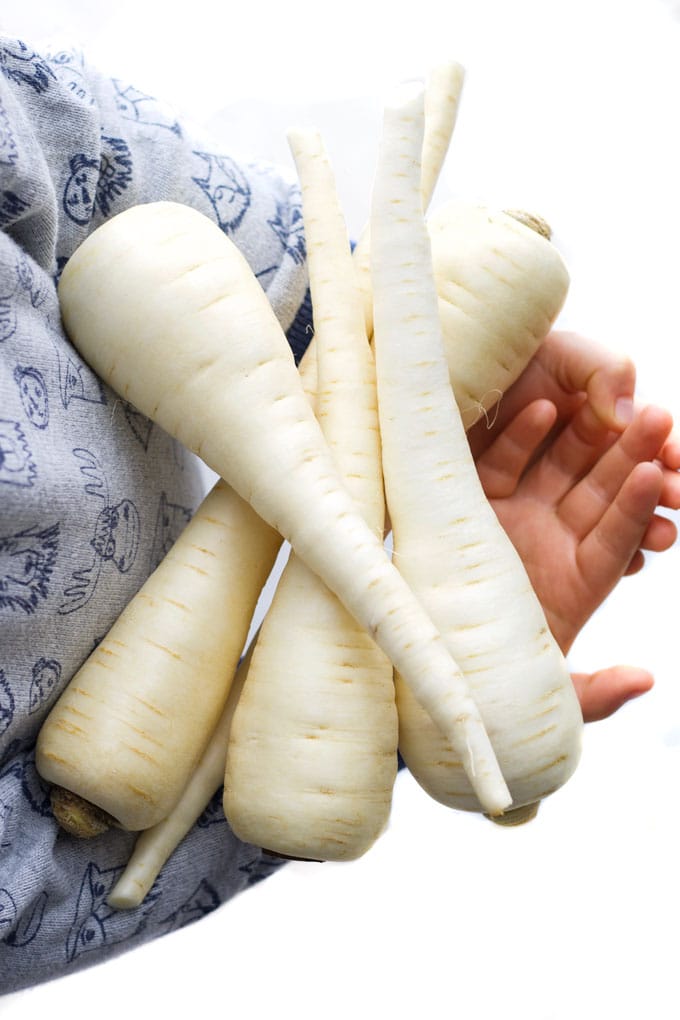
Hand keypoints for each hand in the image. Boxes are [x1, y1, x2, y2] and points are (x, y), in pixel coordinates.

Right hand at [470, 332, 678, 722]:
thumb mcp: (546, 700)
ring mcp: (516, 519)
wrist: (423, 668)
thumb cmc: (489, 687)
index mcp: (577, 585)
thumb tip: (643, 681)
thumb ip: (595, 695)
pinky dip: (521, 437)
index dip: (633, 511)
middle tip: (658, 418)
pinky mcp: (475, 504)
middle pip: (598, 494)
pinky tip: (543, 408)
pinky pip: (503, 463)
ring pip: (559, 469)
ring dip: (586, 434)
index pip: (614, 541)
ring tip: (612, 403)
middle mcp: (552, 545)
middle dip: (628, 455)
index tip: (654, 480)